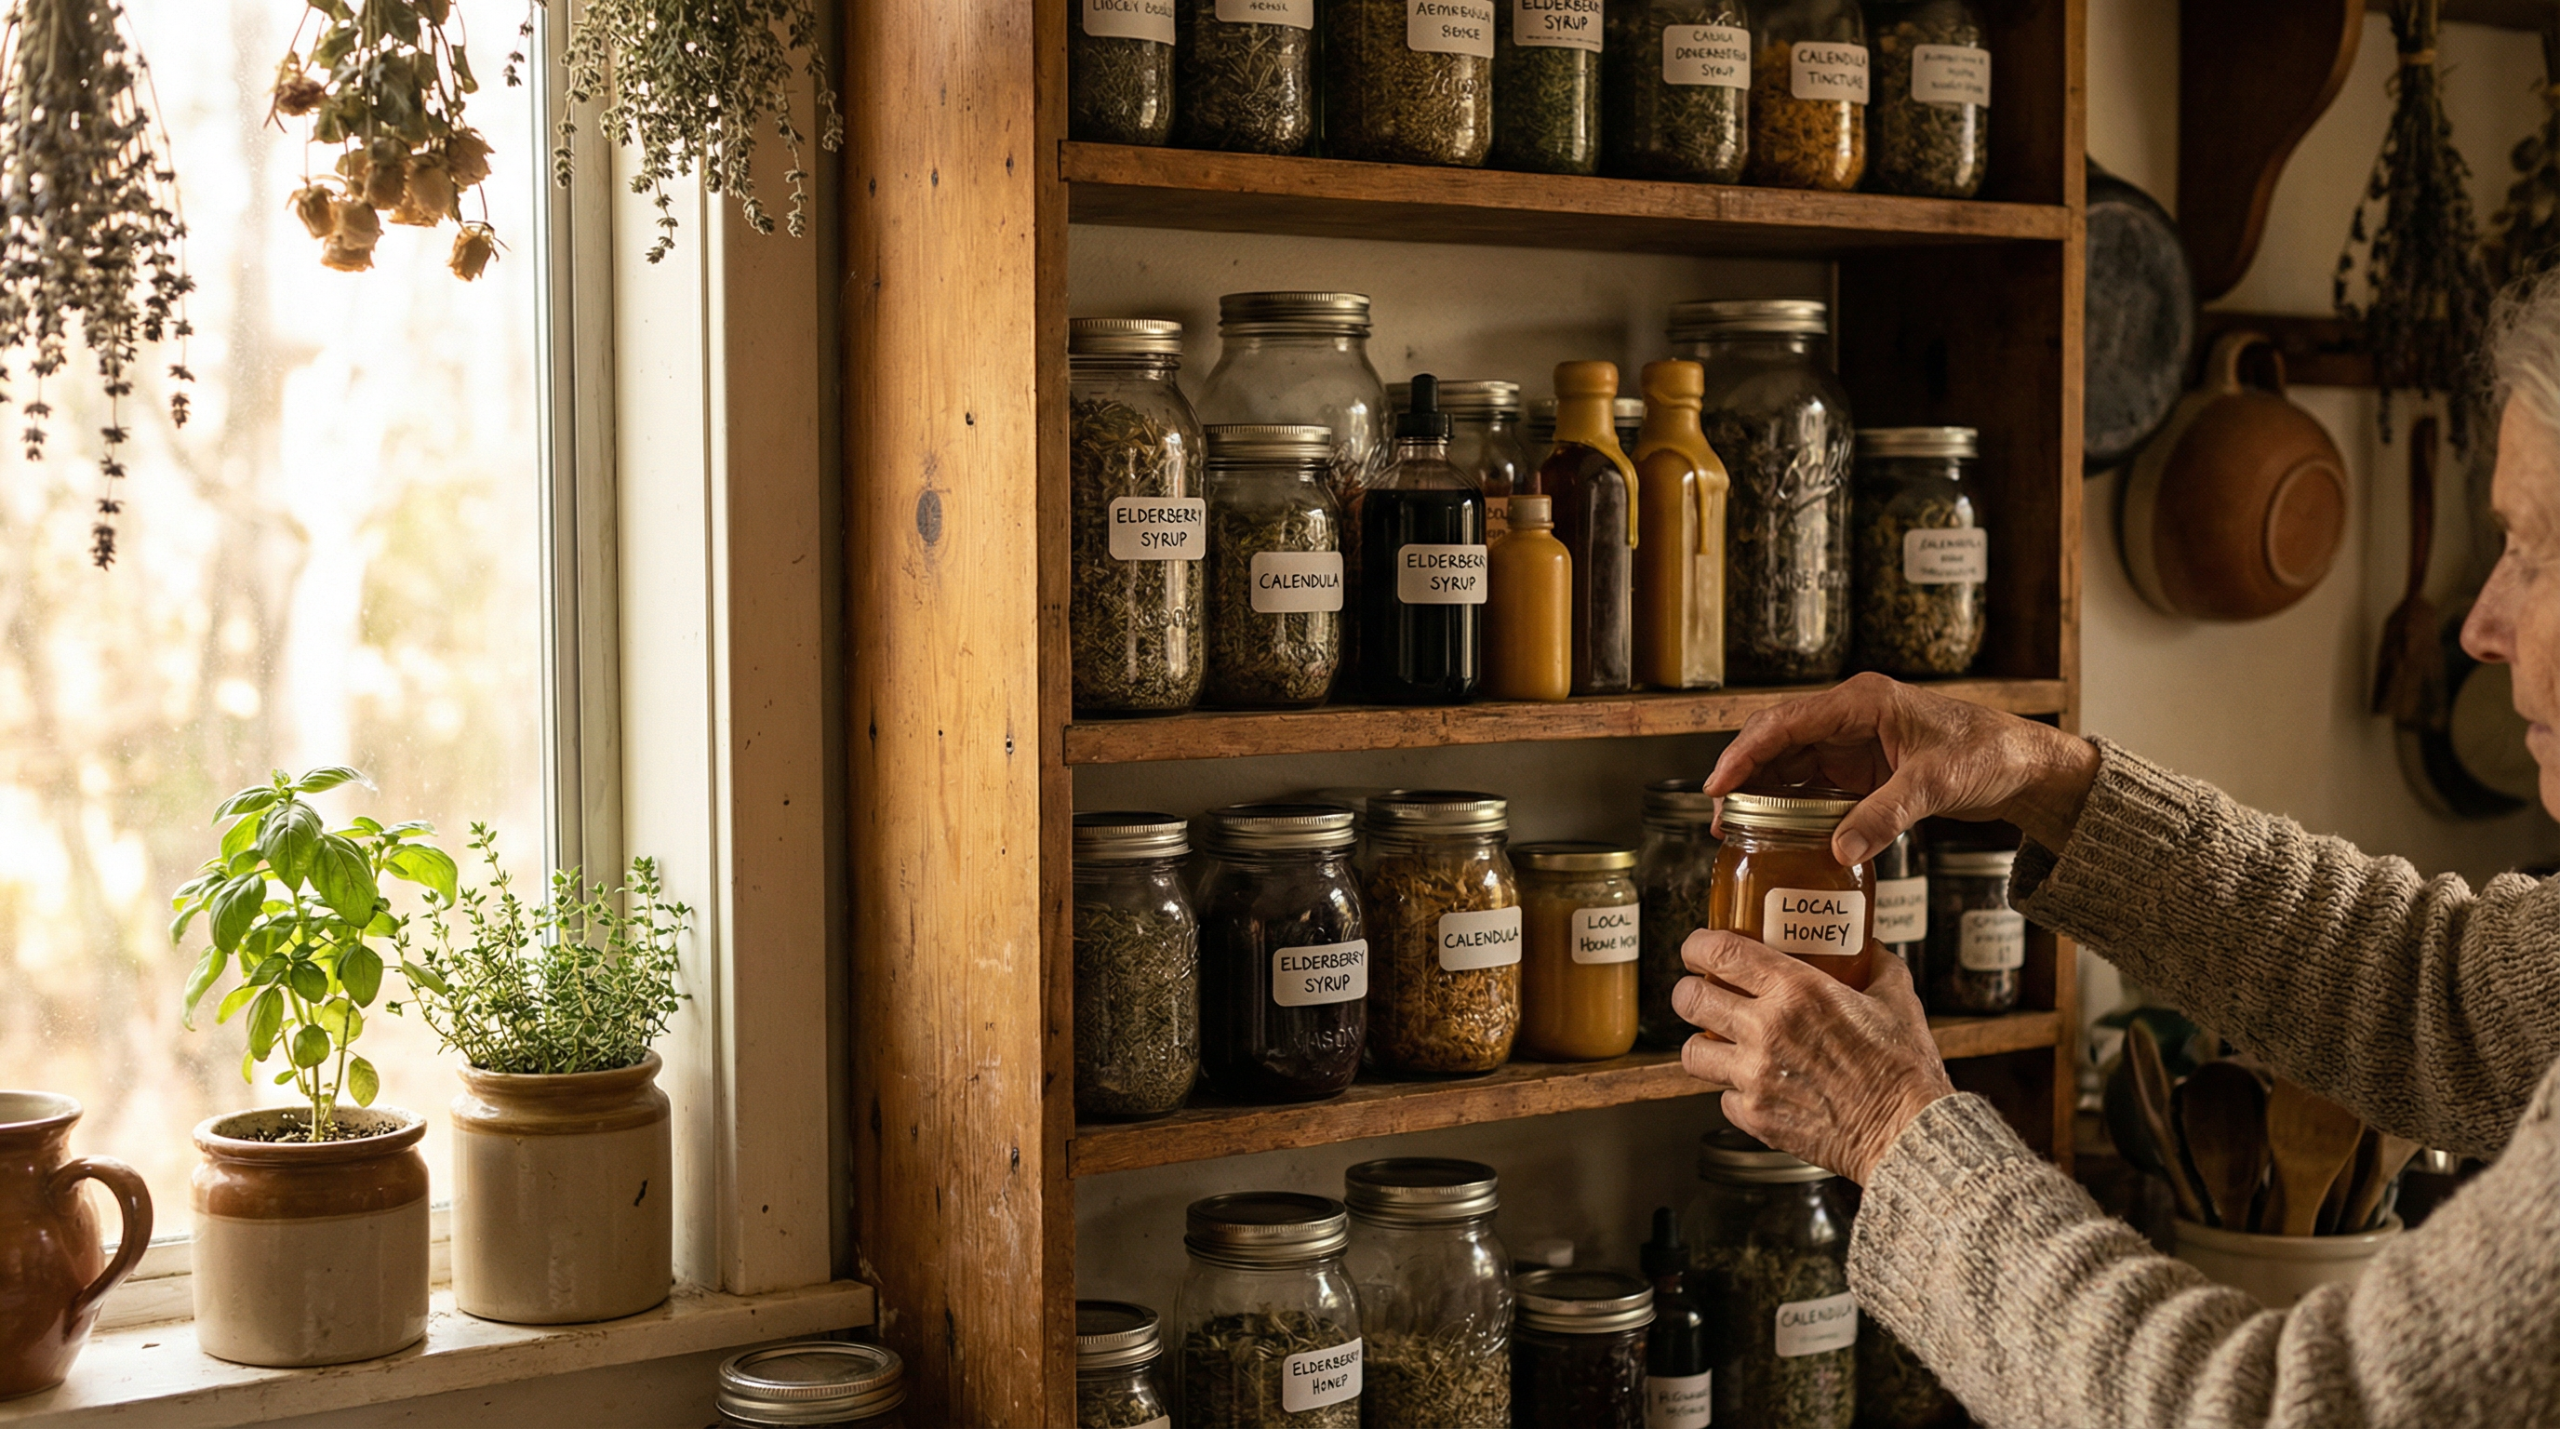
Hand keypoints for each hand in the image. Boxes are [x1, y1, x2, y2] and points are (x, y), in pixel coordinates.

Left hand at [1673, 928, 1953, 1184]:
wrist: (1907, 1132)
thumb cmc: (1904, 1068)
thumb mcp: (1896, 998)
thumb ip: (1876, 964)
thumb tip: (1867, 946)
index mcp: (1796, 991)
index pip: (1720, 952)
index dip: (1697, 946)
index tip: (1697, 949)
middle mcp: (1766, 1029)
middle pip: (1689, 999)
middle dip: (1688, 992)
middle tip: (1700, 993)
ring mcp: (1755, 1076)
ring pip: (1690, 1052)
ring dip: (1701, 1045)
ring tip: (1718, 1044)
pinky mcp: (1755, 1116)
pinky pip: (1723, 1098)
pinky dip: (1735, 1092)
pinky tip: (1758, 1086)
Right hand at [1705, 672, 2101, 864]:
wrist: (2025, 766)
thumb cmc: (1989, 753)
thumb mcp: (1935, 784)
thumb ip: (1885, 816)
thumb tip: (1837, 848)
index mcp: (1862, 702)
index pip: (1784, 722)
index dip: (1744, 754)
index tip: (1717, 787)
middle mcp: (1849, 717)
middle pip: (1776, 742)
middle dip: (1742, 778)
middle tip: (1721, 820)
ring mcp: (1853, 742)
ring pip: (1788, 764)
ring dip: (1761, 795)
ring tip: (1737, 831)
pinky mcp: (1861, 768)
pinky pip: (1812, 785)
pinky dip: (1790, 806)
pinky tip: (1775, 832)